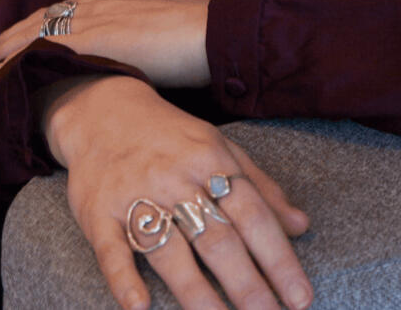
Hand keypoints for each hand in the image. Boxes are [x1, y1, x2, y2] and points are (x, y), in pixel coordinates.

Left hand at [0, 0, 210, 88]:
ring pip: (41, 29)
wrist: (214, 33)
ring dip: (11, 45)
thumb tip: (136, 63)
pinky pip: (49, 46)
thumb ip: (145, 44)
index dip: (42, 24)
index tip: (21, 36)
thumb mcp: (165, 37)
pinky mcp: (98, 38)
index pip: (71, 11)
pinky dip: (24, 57)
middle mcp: (106, 5)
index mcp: (123, 3)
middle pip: (48, 17)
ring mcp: (101, 19)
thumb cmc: (200, 41)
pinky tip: (7, 70)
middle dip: (16, 34)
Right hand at [44, 75, 312, 309]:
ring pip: (170, 250)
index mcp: (212, 160)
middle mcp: (177, 179)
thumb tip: (301, 224)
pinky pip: (112, 250)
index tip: (300, 296)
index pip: (253, 214)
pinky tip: (139, 308)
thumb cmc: (172, 138)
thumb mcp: (220, 147)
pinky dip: (124, 280)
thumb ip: (261, 187)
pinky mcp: (100, 214)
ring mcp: (137, 196)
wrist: (103, 110)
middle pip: (217, 237)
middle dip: (246, 283)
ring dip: (197, 293)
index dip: (278, 257)